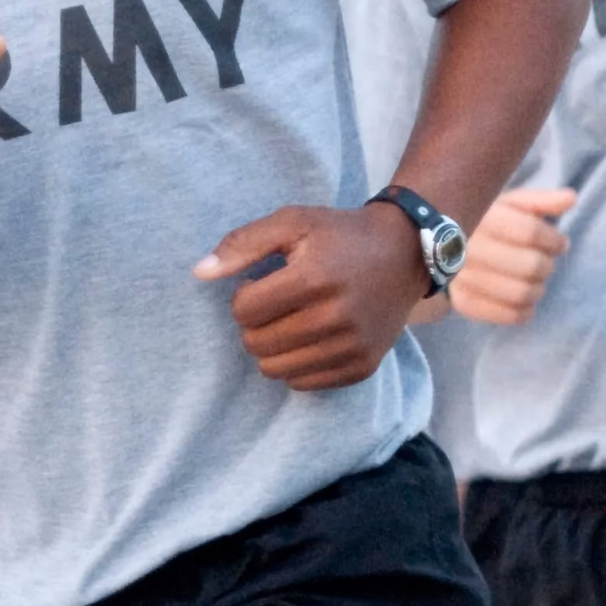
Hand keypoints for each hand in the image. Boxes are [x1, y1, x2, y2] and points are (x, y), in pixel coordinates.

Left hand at [195, 203, 429, 390]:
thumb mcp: (293, 222)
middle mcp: (335, 318)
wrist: (405, 254)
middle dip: (255, 323)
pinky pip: (302, 383)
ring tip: (292, 320)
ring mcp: (351, 347)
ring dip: (272, 347)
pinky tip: (311, 336)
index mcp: (314, 278)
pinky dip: (296, 363)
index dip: (245, 294)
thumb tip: (199, 274)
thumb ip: (243, 244)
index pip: (244, 310)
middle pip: (256, 344)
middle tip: (277, 303)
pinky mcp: (361, 368)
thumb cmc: (341, 235)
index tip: (264, 281)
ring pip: (274, 370)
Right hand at [450, 187, 575, 325]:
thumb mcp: (510, 204)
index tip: (560, 243)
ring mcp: (463, 277)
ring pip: (521, 293)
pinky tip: (526, 300)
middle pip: (530, 265)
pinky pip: (506, 315)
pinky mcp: (462, 302)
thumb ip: (540, 201)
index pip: (530, 232)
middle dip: (548, 265)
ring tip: (537, 281)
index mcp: (481, 217)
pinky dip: (525, 311)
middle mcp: (468, 246)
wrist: (438, 246)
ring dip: (539, 289)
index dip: (553, 240)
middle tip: (547, 262)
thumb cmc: (486, 222)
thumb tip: (571, 198)